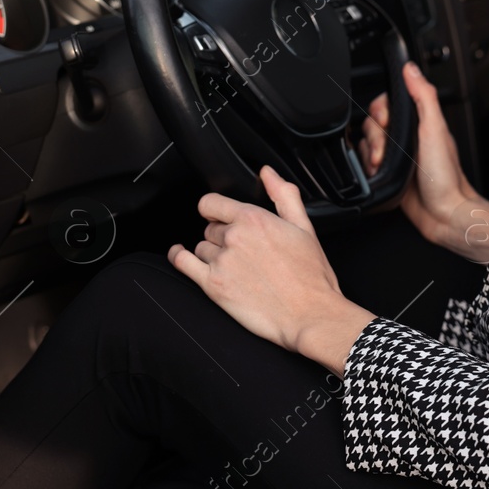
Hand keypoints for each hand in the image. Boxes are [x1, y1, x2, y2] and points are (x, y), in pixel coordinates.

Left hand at [169, 165, 375, 375]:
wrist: (310, 314)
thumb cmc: (311, 276)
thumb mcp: (304, 227)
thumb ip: (283, 195)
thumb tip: (268, 174)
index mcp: (254, 219)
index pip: (212, 203)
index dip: (216, 210)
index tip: (219, 216)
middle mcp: (234, 237)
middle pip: (210, 228)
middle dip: (222, 236)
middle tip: (244, 252)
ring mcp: (221, 261)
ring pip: (201, 247)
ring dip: (212, 253)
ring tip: (235, 267)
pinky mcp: (213, 285)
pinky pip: (183, 263)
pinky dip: (178, 256)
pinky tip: (179, 254)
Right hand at [357, 61, 488, 262]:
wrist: (444, 215)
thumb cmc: (446, 177)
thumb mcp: (435, 129)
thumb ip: (423, 96)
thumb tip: (411, 68)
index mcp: (419, 123)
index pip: (387, 103)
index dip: (380, 111)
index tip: (386, 123)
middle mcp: (407, 138)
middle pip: (372, 123)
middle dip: (374, 138)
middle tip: (385, 151)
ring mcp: (396, 157)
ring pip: (366, 144)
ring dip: (370, 155)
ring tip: (382, 165)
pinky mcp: (388, 175)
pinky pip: (366, 164)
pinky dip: (367, 168)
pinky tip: (378, 174)